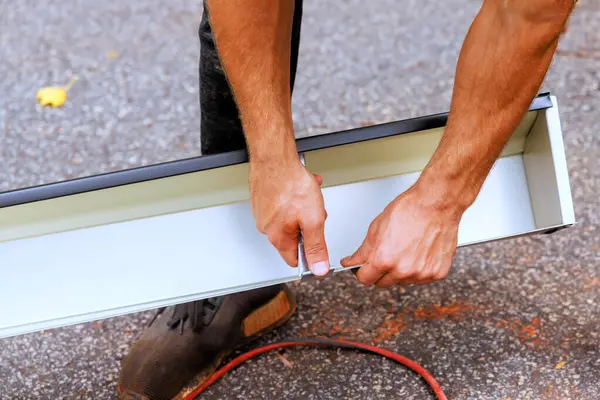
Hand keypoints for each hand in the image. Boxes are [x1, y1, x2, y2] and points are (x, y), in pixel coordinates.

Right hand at [249, 156, 329, 275]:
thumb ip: (316, 247)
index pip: (294, 260)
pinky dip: (293, 200)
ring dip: (302, 211)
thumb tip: (319, 268)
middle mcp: (266, 227)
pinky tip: (298, 189)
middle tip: (314, 212)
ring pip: (289, 220)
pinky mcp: (262, 199)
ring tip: (307, 196)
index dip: (309, 254)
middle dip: (308, 226)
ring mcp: (262, 213)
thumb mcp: (313, 220)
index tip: (317, 244)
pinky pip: (282, 207)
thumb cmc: (291, 184)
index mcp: (278, 236)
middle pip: (293, 238)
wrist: (275, 158)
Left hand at [340, 184, 463, 286]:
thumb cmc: (409, 210)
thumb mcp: (376, 228)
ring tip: (405, 249)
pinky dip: (418, 269)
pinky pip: (421, 278)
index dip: (362, 272)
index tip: (363, 268)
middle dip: (380, 271)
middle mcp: (403, 270)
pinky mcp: (437, 273)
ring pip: (402, 281)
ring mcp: (421, 274)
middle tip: (386, 253)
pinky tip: (419, 252)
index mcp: (384, 259)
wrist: (436, 204)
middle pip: (383, 283)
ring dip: (400, 271)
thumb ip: (363, 251)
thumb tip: (353, 262)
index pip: (365, 279)